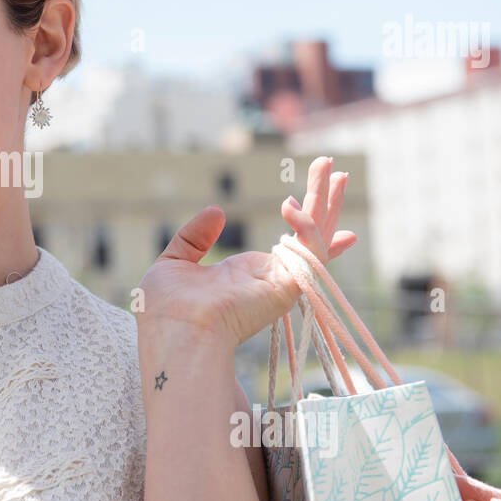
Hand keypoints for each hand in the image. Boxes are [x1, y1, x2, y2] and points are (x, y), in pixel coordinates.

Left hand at [135, 156, 355, 348]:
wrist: (174, 334)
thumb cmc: (166, 311)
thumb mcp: (173, 264)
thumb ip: (194, 238)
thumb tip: (217, 211)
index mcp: (245, 276)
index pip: (283, 247)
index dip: (302, 227)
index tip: (307, 203)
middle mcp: (270, 279)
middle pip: (307, 234)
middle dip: (321, 201)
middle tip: (332, 166)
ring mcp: (283, 282)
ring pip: (316, 236)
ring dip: (326, 201)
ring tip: (335, 167)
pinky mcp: (289, 285)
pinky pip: (308, 249)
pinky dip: (306, 226)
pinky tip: (289, 205)